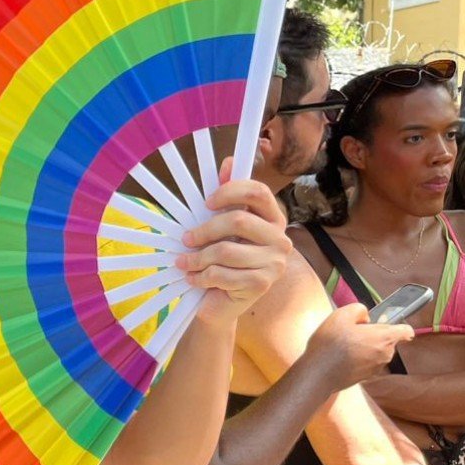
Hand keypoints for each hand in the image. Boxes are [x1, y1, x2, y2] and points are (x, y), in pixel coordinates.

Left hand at [181, 160, 290, 324]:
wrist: (220, 303)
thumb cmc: (220, 261)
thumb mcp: (220, 228)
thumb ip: (226, 198)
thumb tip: (229, 162)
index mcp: (272, 219)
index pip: (258, 192)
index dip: (230, 191)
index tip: (206, 202)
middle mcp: (280, 239)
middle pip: (237, 220)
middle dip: (204, 230)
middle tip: (185, 240)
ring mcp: (275, 263)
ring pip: (225, 250)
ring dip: (196, 258)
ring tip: (184, 263)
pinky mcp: (262, 284)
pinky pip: (221, 274)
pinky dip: (200, 276)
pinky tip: (194, 278)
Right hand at [306, 304, 414, 392]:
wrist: (318, 373)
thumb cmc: (330, 345)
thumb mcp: (341, 315)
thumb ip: (359, 309)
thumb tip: (366, 317)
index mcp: (384, 337)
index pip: (406, 331)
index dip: (398, 325)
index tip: (383, 323)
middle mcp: (386, 354)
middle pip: (388, 340)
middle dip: (373, 335)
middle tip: (352, 333)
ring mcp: (377, 367)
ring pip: (377, 351)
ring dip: (365, 347)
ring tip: (344, 346)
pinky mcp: (366, 377)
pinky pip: (368, 362)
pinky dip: (358, 359)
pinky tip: (341, 357)